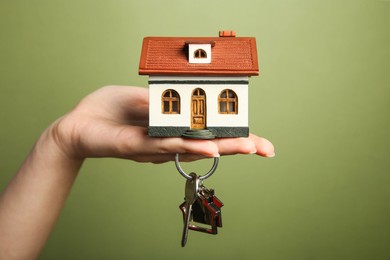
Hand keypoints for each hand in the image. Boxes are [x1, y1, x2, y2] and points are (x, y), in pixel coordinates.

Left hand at [50, 85, 274, 162]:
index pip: (208, 133)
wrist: (79, 123)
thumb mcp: (143, 98)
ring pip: (192, 147)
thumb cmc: (111, 110)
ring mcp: (156, 147)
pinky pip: (165, 145)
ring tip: (247, 147)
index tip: (259, 141)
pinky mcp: (138, 147)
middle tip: (266, 149)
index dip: (234, 136)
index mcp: (174, 128)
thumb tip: (191, 98)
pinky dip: (188, 146)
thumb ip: (167, 102)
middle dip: (238, 145)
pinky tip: (207, 148)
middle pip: (208, 144)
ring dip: (221, 147)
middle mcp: (169, 141)